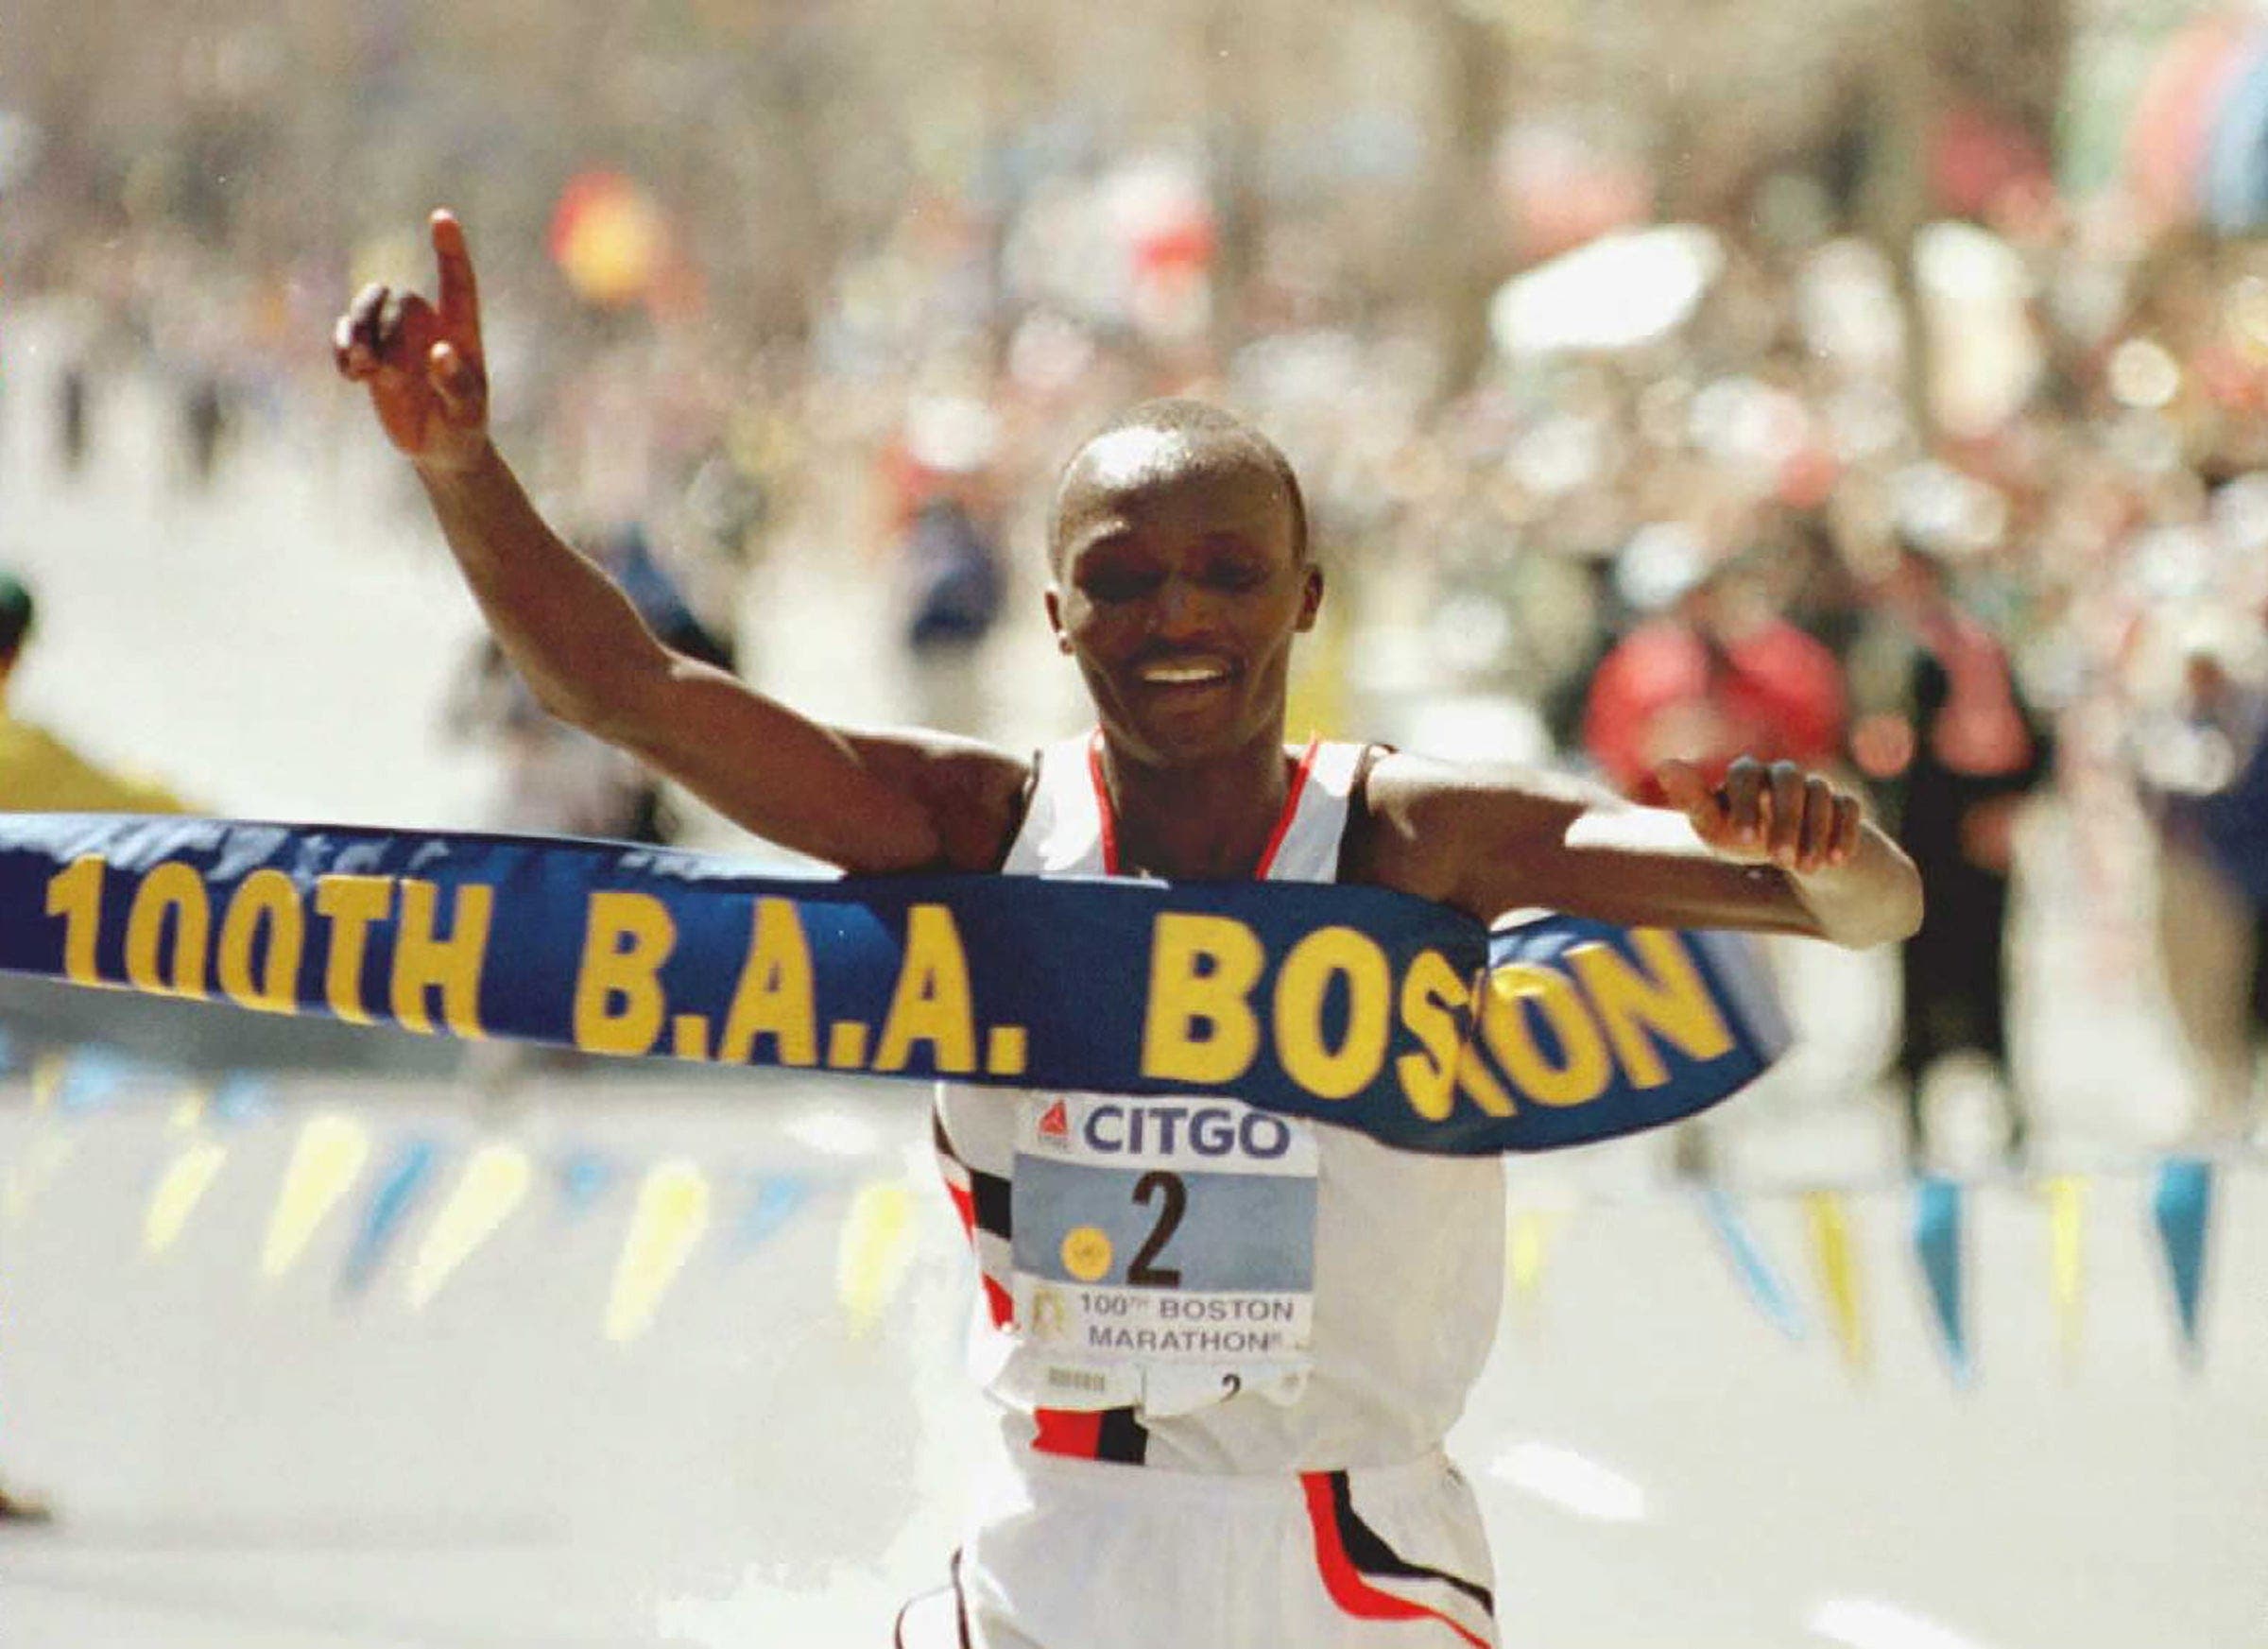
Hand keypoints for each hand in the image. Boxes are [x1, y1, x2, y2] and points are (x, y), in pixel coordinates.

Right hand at [332, 210, 489, 473]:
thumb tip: (439, 352)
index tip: (442, 217)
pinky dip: (341, 348)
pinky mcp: (372, 355)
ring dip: (353, 331)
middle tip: (366, 357)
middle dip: (374, 319)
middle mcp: (426, 324)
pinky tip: (350, 376)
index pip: (457, 280)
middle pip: (394, 296)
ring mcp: (395, 337)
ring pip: (365, 310)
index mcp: (460, 328)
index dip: (450, 248)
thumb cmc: (464, 426)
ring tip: (357, 366)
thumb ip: (456, 383)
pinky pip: (346, 335)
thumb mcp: (467, 412)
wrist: (440, 448)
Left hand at [1656, 756, 1862, 876]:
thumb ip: (1693, 799)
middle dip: (1786, 820)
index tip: (1745, 841)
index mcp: (1747, 774)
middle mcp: (1782, 774)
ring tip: (1806, 869)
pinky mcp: (1843, 804)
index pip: (1745, 774)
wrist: (1792, 856)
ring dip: (1815, 831)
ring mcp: (1816, 787)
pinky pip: (1849, 808)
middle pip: (1789, 779)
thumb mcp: (1715, 827)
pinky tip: (1835, 861)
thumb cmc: (1742, 838)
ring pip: (1820, 793)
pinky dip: (1844, 832)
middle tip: (1780, 859)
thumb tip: (1665, 765)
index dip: (1746, 804)